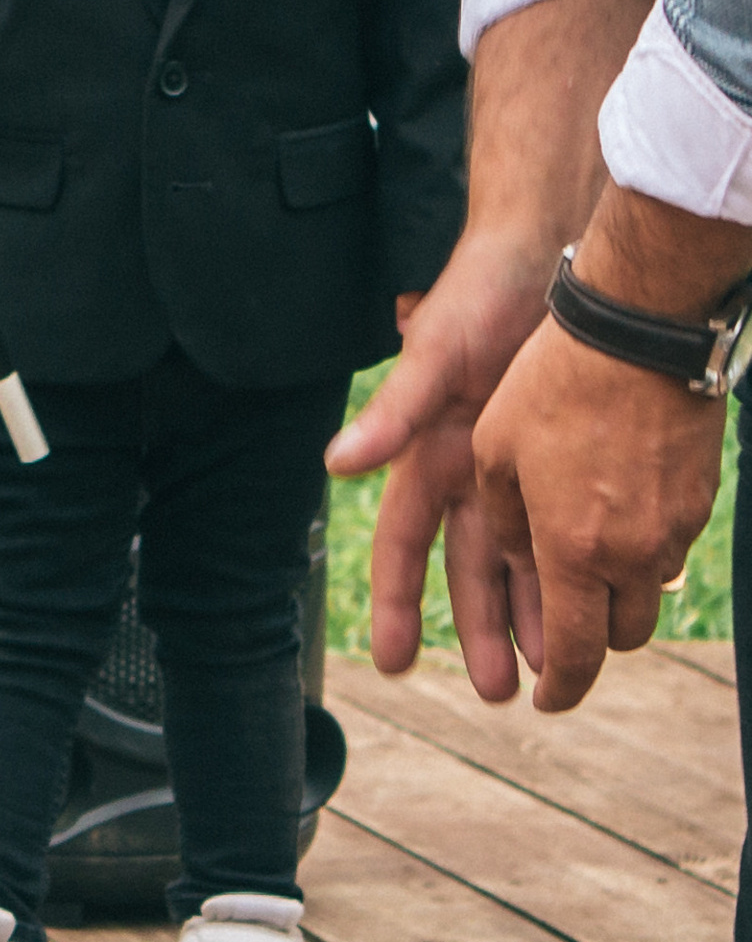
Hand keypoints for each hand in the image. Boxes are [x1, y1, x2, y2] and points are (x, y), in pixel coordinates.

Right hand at [326, 229, 549, 692]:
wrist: (550, 250)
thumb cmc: (478, 297)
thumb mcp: (432, 358)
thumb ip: (390, 415)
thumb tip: (336, 463)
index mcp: (427, 457)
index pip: (406, 547)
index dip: (400, 604)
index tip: (397, 662)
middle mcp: (470, 472)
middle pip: (472, 570)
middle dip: (482, 629)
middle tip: (497, 690)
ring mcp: (519, 465)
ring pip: (528, 558)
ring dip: (537, 611)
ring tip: (554, 666)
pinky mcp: (564, 453)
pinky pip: (571, 522)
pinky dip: (581, 562)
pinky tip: (604, 598)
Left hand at [471, 313, 725, 711]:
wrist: (638, 328)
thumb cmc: (549, 385)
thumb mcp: (494, 453)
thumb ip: (502, 523)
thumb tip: (512, 563)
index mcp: (572, 553)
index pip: (573, 655)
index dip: (559, 688)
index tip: (545, 699)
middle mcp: (632, 553)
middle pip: (619, 636)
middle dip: (589, 643)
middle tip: (564, 632)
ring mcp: (675, 527)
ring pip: (649, 595)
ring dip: (618, 598)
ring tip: (585, 566)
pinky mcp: (701, 499)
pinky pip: (671, 549)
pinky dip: (642, 552)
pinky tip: (615, 514)